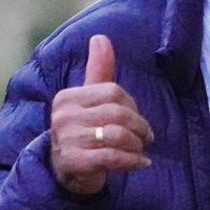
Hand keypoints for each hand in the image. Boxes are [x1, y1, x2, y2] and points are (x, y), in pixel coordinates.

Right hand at [49, 34, 153, 195]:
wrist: (64, 172)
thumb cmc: (84, 131)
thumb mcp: (90, 99)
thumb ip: (98, 70)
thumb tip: (100, 37)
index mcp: (68, 97)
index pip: (113, 91)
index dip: (132, 105)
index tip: (137, 119)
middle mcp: (63, 116)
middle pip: (117, 113)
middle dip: (139, 126)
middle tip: (146, 137)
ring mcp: (67, 140)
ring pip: (117, 135)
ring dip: (136, 145)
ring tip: (140, 150)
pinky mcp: (74, 162)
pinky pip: (112, 157)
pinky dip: (132, 161)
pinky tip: (140, 163)